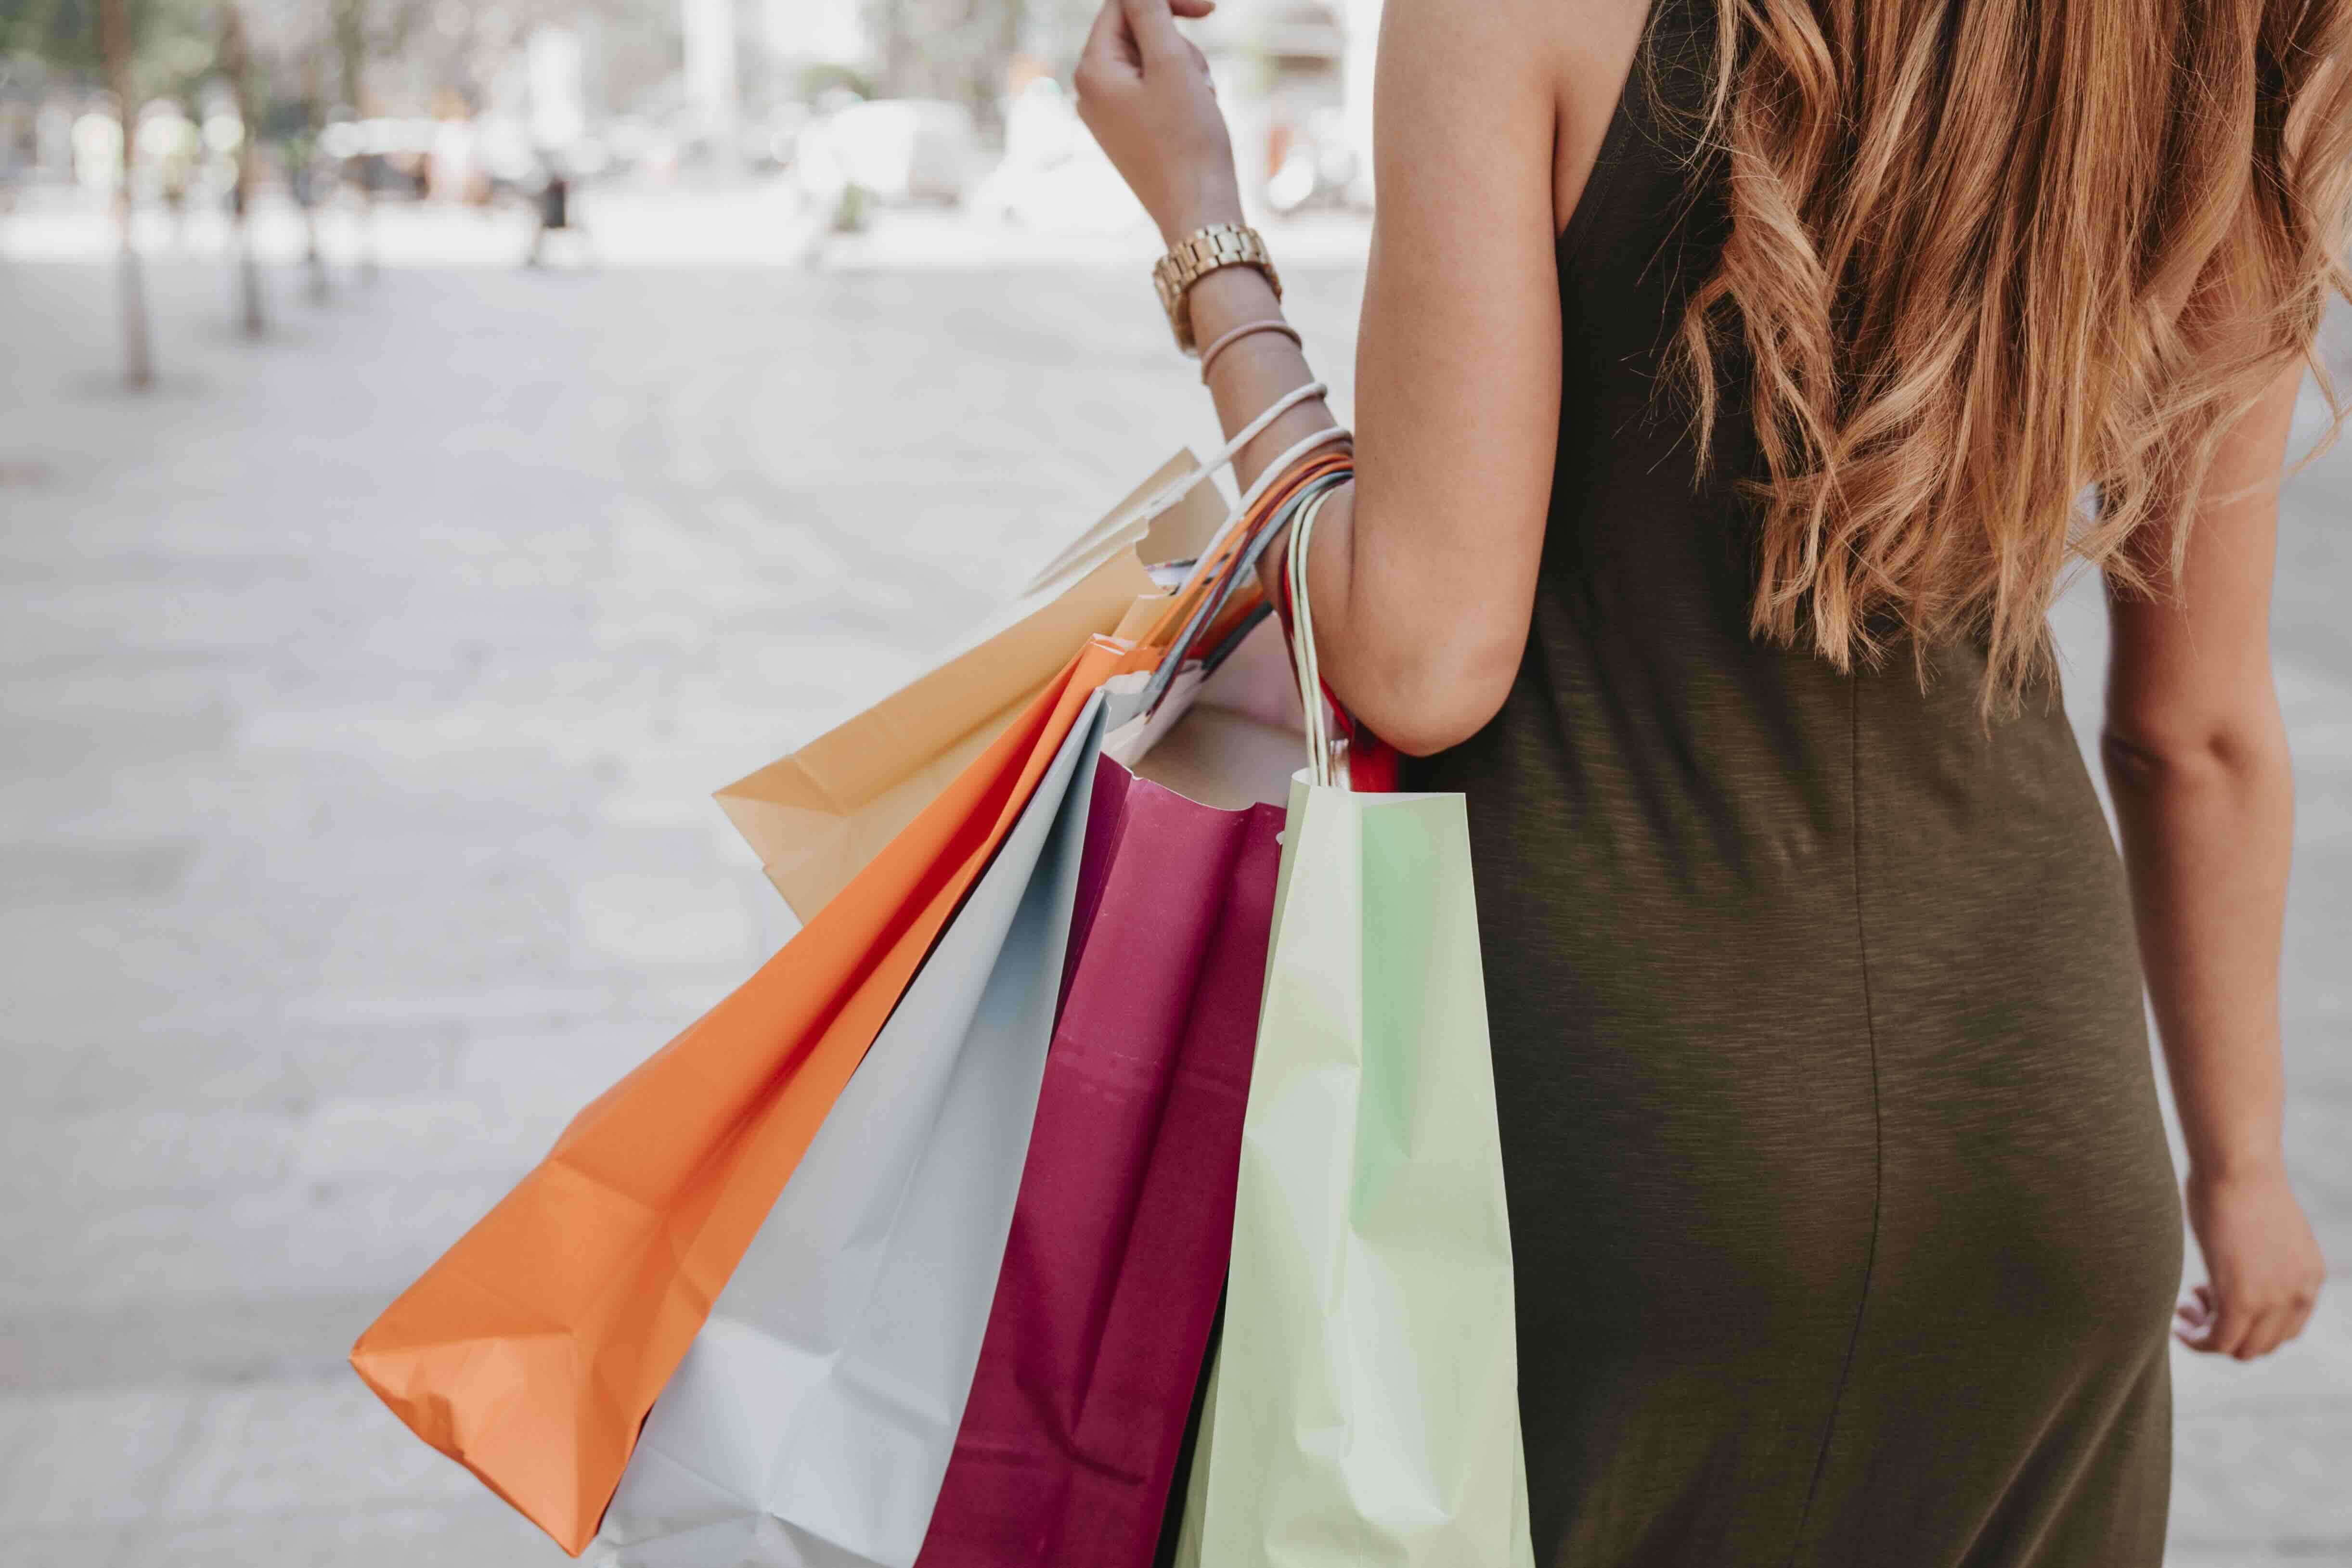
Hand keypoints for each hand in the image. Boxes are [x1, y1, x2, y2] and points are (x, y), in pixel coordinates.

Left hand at [1074, 0, 1243, 243]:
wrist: (1198, 211)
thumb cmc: (1187, 140)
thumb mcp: (1171, 63)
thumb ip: (1150, 11)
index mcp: (1091, 70)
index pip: (1124, 4)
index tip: (1210, 10)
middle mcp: (1090, 90)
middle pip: (1139, 33)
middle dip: (1178, 45)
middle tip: (1200, 79)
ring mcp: (1108, 113)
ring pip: (1153, 61)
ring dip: (1185, 70)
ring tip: (1200, 104)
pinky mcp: (1130, 131)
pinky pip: (1156, 91)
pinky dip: (1181, 93)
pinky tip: (1195, 118)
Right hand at [2178, 1159, 2325, 1358]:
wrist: (2236, 1166)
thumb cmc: (2238, 1182)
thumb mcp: (2264, 1232)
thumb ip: (2261, 1261)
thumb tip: (2234, 1270)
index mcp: (2310, 1278)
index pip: (2285, 1330)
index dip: (2247, 1324)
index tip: (2214, 1297)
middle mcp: (2300, 1294)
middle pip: (2264, 1345)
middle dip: (2227, 1332)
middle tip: (2195, 1301)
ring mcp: (2274, 1299)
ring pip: (2243, 1349)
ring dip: (2210, 1336)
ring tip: (2185, 1307)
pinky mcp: (2243, 1298)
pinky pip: (2219, 1341)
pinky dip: (2197, 1340)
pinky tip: (2179, 1324)